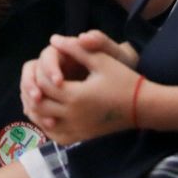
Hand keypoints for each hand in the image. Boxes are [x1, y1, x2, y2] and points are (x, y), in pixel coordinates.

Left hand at [28, 36, 144, 144]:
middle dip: (34, 90)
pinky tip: (47, 113)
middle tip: (37, 78)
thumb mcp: (101, 60)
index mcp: (76, 95)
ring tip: (37, 93)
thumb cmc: (123, 79)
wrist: (142, 107)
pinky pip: (56, 136)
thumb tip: (53, 39)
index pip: (44, 83)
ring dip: (36, 108)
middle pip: (39, 104)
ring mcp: (77, 129)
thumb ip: (76, 49)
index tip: (47, 64)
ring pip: (43, 121)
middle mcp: (73, 116)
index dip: (42, 71)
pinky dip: (46, 125)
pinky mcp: (81, 137)